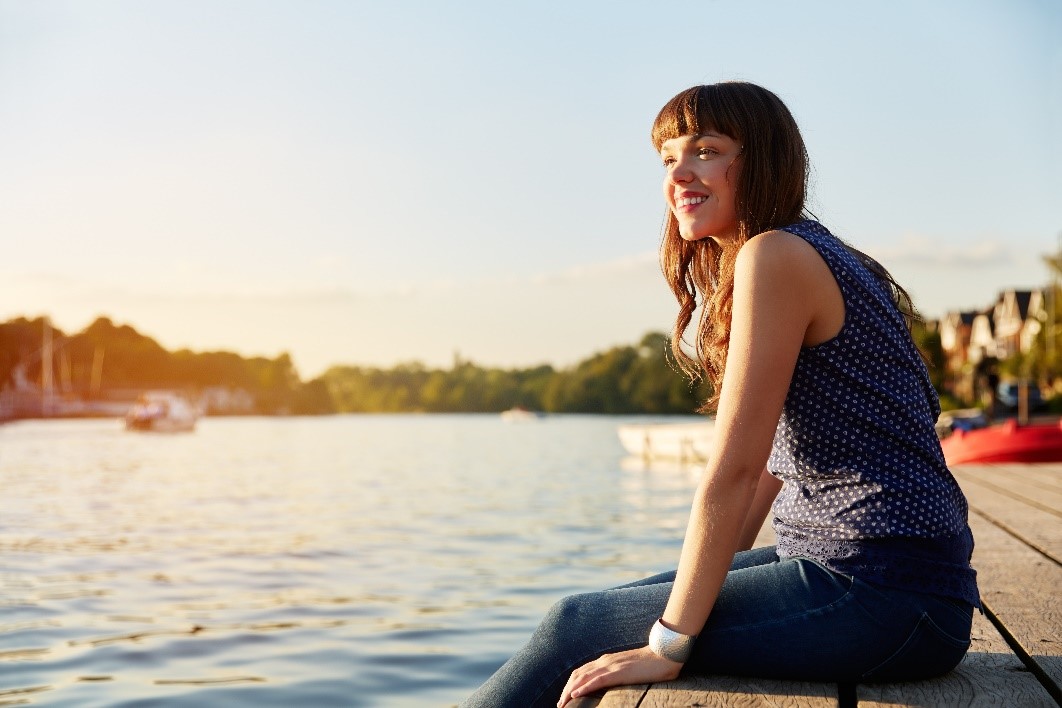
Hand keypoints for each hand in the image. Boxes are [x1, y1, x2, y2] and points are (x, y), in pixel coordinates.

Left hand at [557, 645, 681, 706]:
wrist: (664, 654)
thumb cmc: (650, 664)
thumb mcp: (629, 670)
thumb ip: (618, 674)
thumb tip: (613, 685)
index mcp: (607, 661)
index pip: (582, 671)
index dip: (571, 684)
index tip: (565, 697)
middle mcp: (605, 661)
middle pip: (578, 674)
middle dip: (566, 690)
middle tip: (560, 704)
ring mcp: (611, 665)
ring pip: (583, 678)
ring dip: (570, 691)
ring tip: (562, 703)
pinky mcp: (618, 672)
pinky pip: (596, 680)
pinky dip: (583, 687)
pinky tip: (575, 695)